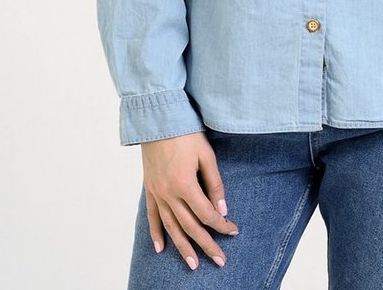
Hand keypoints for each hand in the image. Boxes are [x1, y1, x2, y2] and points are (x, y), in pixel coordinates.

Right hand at [140, 130, 239, 269]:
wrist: (158, 119)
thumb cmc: (185, 133)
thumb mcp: (206, 155)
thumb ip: (215, 183)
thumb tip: (222, 210)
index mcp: (185, 184)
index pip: (206, 214)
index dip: (221, 225)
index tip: (233, 231)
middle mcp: (169, 194)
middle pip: (190, 226)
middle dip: (206, 245)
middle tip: (220, 260)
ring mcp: (157, 193)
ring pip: (171, 227)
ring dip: (182, 247)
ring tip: (193, 264)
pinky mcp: (149, 189)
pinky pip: (152, 216)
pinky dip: (156, 233)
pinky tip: (161, 247)